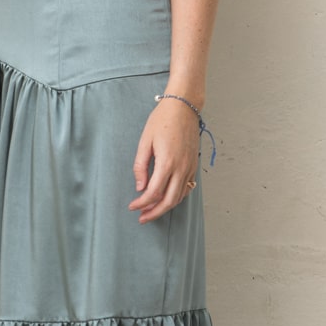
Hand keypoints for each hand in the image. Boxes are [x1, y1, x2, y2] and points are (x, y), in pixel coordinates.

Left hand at [129, 98, 199, 223]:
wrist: (184, 107)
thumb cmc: (162, 120)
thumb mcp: (145, 141)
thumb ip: (141, 166)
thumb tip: (140, 186)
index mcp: (167, 162)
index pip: (154, 192)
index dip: (142, 203)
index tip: (132, 207)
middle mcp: (181, 168)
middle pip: (169, 201)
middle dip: (154, 213)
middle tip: (142, 218)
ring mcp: (190, 168)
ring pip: (179, 197)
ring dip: (165, 207)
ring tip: (151, 211)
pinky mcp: (194, 165)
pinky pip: (186, 188)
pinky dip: (176, 197)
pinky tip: (166, 199)